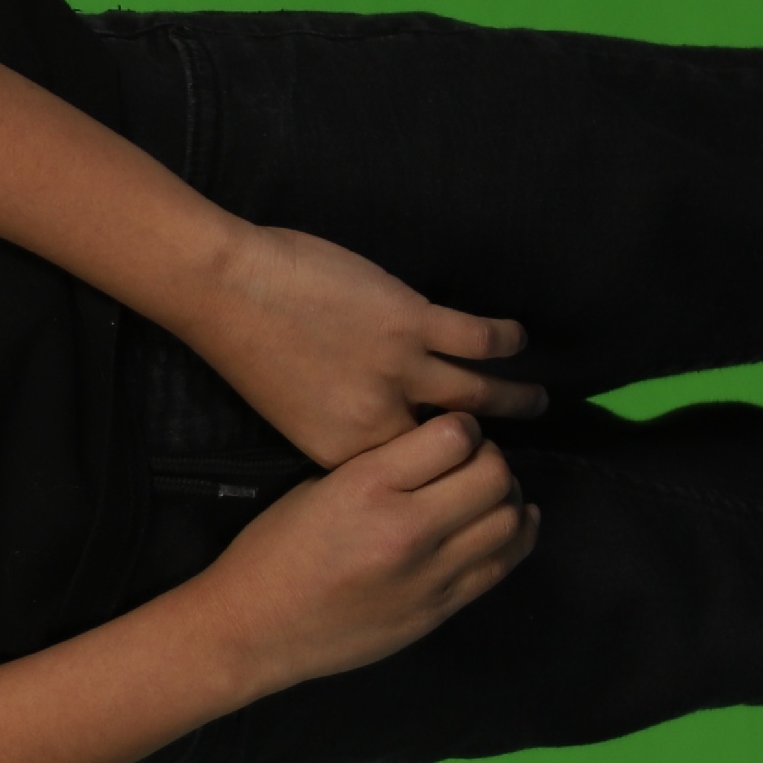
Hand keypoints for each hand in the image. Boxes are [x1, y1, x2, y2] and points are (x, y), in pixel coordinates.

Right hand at [177, 412, 540, 696]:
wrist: (255, 630)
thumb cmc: (273, 551)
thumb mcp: (316, 488)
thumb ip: (381, 468)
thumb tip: (439, 449)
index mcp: (365, 487)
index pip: (455, 436)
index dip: (462, 426)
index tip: (451, 431)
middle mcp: (404, 529)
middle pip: (493, 476)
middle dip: (491, 458)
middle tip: (473, 462)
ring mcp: (427, 576)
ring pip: (508, 521)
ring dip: (506, 497)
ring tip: (487, 494)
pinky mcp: (438, 611)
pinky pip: (501, 565)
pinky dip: (515, 536)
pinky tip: (511, 523)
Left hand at [183, 226, 546, 466]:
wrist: (223, 288)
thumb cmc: (245, 347)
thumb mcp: (290, 415)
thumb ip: (340, 431)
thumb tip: (381, 431)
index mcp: (345, 451)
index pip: (411, 472)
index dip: (444, 473)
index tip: (467, 472)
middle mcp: (378, 419)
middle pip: (456, 443)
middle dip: (494, 451)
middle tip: (518, 452)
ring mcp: (398, 370)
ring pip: (481, 394)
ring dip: (517, 398)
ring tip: (539, 402)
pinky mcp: (411, 321)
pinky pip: (478, 337)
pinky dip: (506, 340)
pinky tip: (519, 339)